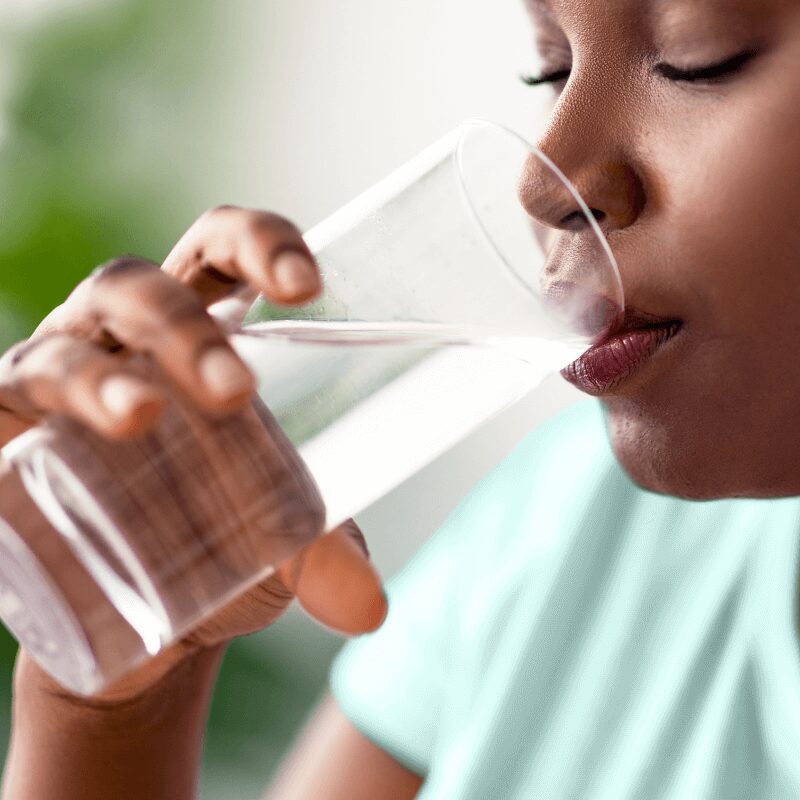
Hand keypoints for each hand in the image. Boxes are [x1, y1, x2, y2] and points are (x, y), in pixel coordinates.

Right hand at [0, 206, 386, 701]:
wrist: (144, 614)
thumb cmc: (220, 536)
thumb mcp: (277, 539)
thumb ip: (324, 554)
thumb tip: (370, 608)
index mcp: (203, 330)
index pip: (223, 251)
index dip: (260, 244)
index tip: (308, 286)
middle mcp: (125, 341)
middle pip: (142, 289)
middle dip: (186, 328)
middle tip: (236, 391)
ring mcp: (60, 380)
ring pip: (67, 349)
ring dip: (100, 376)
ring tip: (143, 417)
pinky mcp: (7, 435)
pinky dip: (9, 414)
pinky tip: (23, 450)